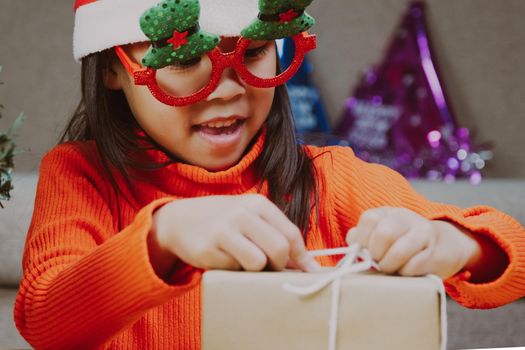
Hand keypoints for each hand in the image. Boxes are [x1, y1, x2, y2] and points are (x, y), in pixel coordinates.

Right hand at [149, 194, 319, 273]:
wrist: (180, 220)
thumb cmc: (225, 221)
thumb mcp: (251, 218)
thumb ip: (277, 235)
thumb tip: (309, 266)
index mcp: (257, 203)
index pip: (291, 233)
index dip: (302, 257)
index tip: (309, 272)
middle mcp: (241, 213)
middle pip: (279, 248)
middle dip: (280, 265)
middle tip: (271, 268)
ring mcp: (222, 231)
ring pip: (257, 263)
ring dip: (256, 271)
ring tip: (246, 263)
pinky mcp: (206, 250)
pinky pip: (232, 270)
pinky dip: (233, 270)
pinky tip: (223, 259)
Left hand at [346, 207, 479, 278]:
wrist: (441, 247)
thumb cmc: (400, 245)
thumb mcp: (379, 237)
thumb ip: (362, 240)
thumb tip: (352, 247)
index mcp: (387, 212)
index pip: (369, 219)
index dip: (362, 240)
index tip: (364, 252)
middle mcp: (405, 217)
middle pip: (384, 233)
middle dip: (376, 254)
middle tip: (378, 262)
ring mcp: (423, 232)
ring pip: (399, 251)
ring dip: (389, 265)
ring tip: (389, 269)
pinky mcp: (435, 251)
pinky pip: (414, 266)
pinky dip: (404, 273)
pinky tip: (405, 271)